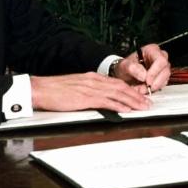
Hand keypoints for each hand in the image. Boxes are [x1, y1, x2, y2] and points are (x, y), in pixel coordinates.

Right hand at [30, 72, 151, 112]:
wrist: (40, 89)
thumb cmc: (54, 90)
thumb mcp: (74, 88)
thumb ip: (88, 92)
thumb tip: (99, 100)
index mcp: (91, 77)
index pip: (116, 83)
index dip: (130, 90)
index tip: (139, 96)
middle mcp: (93, 80)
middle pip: (121, 87)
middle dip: (136, 96)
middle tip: (148, 103)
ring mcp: (90, 88)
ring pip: (117, 93)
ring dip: (132, 101)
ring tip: (143, 107)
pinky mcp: (85, 97)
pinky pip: (106, 101)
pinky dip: (118, 105)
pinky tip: (126, 110)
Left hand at [111, 44, 170, 92]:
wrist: (125, 75)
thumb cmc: (126, 67)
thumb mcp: (124, 66)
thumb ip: (132, 68)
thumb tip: (143, 75)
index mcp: (152, 50)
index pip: (160, 60)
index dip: (155, 71)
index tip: (147, 80)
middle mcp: (159, 58)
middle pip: (165, 70)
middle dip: (155, 82)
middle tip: (144, 87)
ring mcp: (162, 68)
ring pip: (165, 79)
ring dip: (153, 87)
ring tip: (141, 89)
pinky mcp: (162, 78)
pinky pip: (162, 85)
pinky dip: (153, 90)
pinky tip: (143, 89)